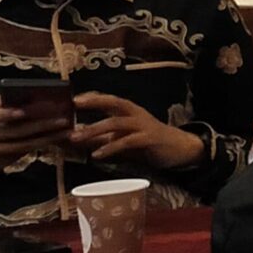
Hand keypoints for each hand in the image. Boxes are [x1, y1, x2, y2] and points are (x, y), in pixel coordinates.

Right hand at [0, 94, 69, 180]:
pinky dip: (37, 149)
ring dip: (46, 138)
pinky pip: (19, 156)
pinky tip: (54, 143)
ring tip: (66, 131)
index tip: (25, 111)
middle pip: (15, 130)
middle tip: (64, 119)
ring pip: (22, 145)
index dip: (8, 113)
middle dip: (42, 125)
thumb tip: (31, 98)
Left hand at [66, 93, 205, 170]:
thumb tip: (75, 139)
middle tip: (74, 107)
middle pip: (114, 103)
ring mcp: (143, 125)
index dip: (92, 97)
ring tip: (76, 138)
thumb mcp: (121, 139)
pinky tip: (97, 155)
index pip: (109, 99)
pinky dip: (110, 147)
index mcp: (129, 111)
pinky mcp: (149, 138)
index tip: (73, 99)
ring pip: (116, 123)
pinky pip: (127, 141)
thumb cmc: (147, 142)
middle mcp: (136, 113)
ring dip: (94, 129)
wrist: (179, 149)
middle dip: (94, 103)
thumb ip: (100, 139)